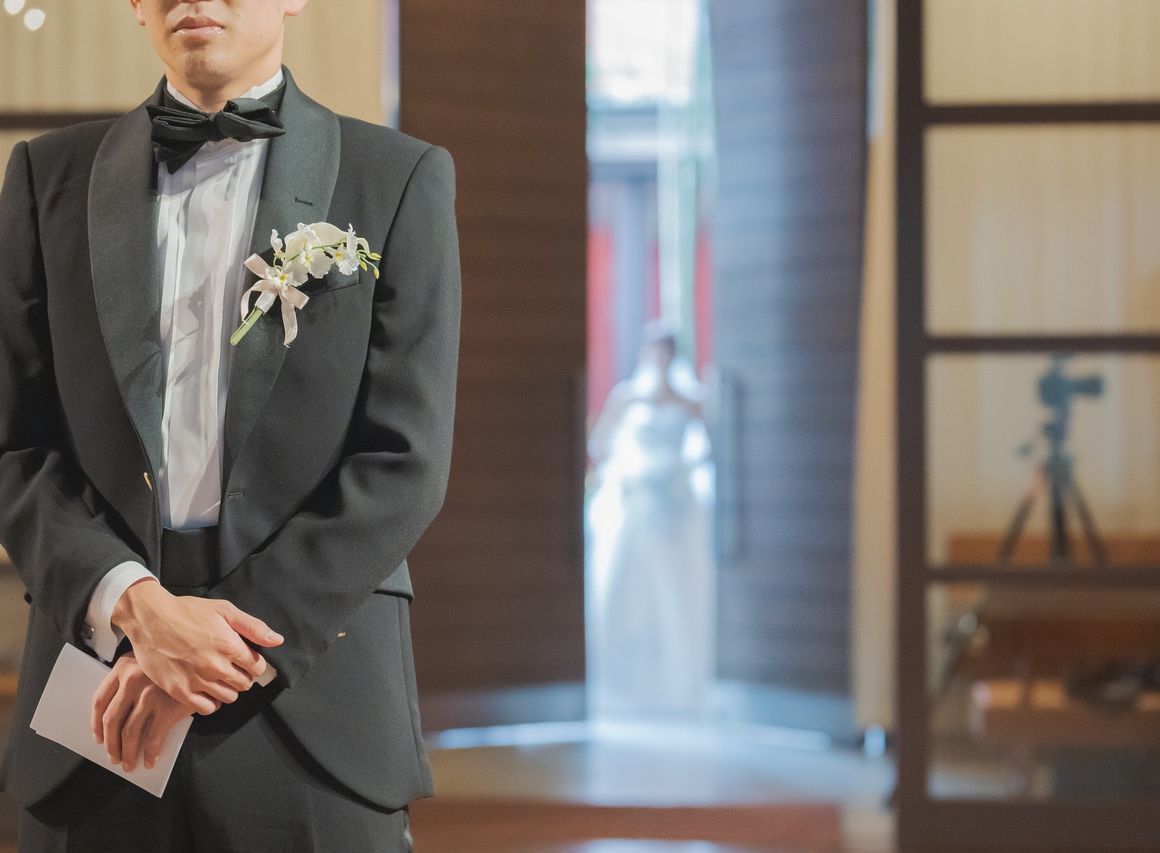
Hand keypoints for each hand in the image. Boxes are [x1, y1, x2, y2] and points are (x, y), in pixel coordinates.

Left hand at [91, 650, 210, 772]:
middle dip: (111, 744)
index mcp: (123, 667)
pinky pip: (153, 738)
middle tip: (114, 757)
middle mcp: (133, 680)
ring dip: (127, 753)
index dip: (96, 724)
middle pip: (112, 720)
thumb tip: (120, 719)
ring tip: (129, 764)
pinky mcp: (168, 707)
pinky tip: (149, 761)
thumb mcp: (150, 664)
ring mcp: (150, 694)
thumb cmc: (179, 663)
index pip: (100, 700)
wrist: (208, 661)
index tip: (98, 737)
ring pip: (129, 732)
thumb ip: (135, 682)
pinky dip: (149, 753)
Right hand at [111, 578, 282, 713]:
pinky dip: (210, 702)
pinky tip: (206, 689)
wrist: (150, 618)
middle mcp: (215, 666)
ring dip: (228, 689)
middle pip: (245, 684)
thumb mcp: (224, 610)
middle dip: (243, 676)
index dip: (254, 663)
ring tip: (218, 676)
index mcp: (229, 646)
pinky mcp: (179, 691)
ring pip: (228, 697)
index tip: (246, 659)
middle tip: (231, 666)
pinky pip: (206, 708)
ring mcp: (197, 681)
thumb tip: (278, 641)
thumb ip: (253, 627)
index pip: (258, 667)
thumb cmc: (188, 611)